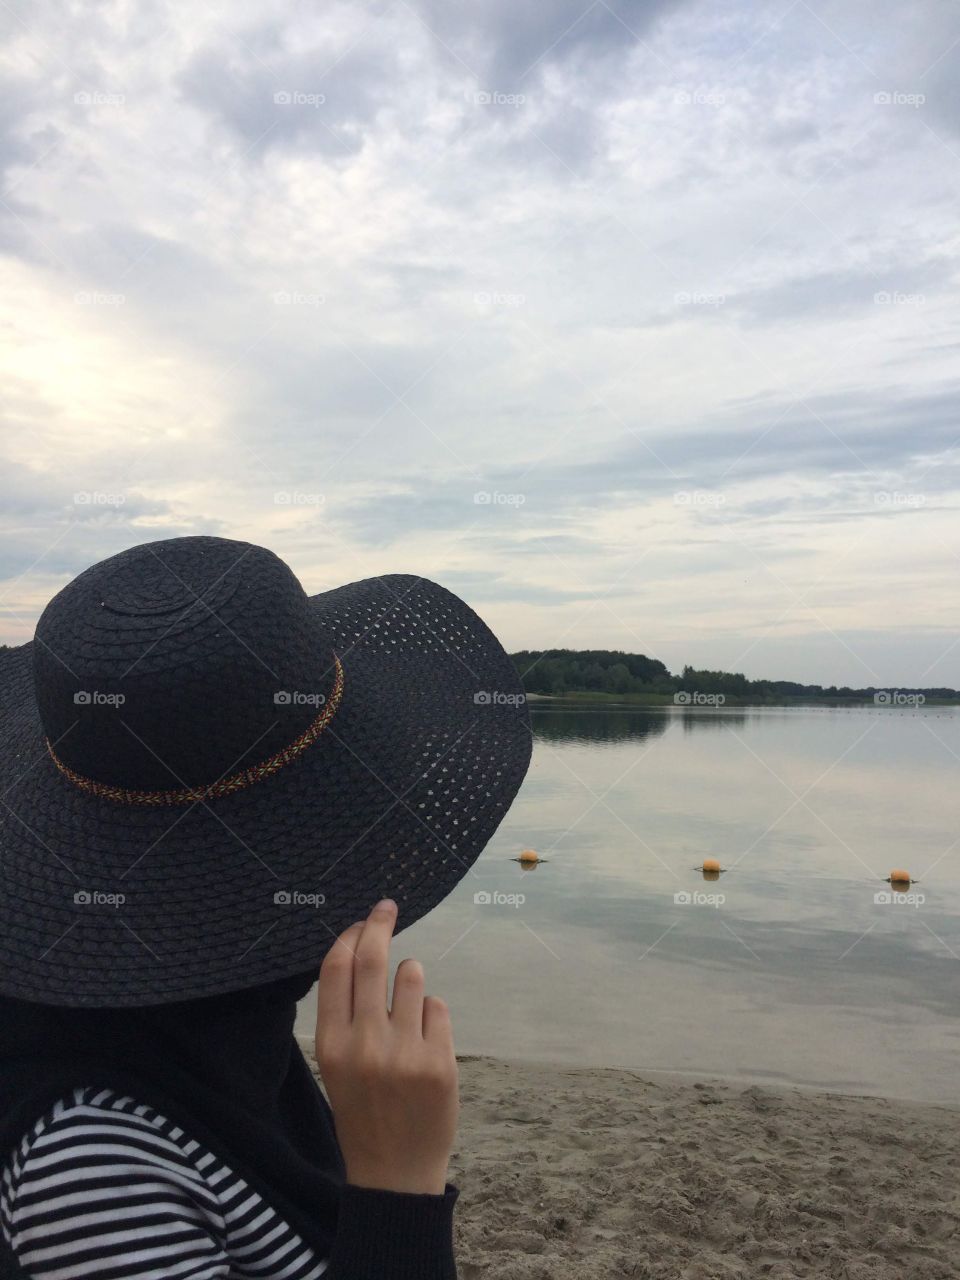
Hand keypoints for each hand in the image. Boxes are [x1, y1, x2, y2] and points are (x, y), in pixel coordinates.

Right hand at [315, 898, 458, 1195]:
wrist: (394, 1173)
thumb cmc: (364, 1109)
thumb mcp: (336, 1065)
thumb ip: (346, 1015)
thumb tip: (361, 950)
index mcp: (330, 1045)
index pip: (335, 969)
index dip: (349, 936)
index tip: (361, 921)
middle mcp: (364, 1044)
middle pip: (372, 959)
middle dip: (380, 923)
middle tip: (387, 907)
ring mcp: (404, 1053)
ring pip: (412, 976)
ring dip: (411, 980)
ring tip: (407, 1010)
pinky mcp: (439, 1061)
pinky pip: (437, 1008)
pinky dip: (432, 1017)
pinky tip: (424, 1045)